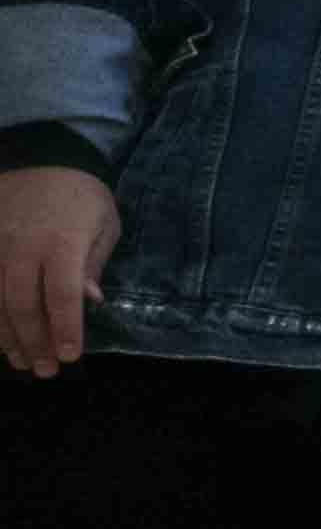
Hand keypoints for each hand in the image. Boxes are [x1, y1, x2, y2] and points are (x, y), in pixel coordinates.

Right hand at [0, 164, 108, 375]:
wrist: (39, 158)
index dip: (65, 328)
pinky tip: (0, 337)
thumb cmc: (81, 197)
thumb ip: (93, 264)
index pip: (63, 293)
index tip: (71, 356)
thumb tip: (89, 302)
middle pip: (22, 302)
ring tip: (22, 361)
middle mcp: (22, 245)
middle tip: (47, 370)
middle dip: (34, 341)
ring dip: (7, 335)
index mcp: (62, 240)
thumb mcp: (103, 225)